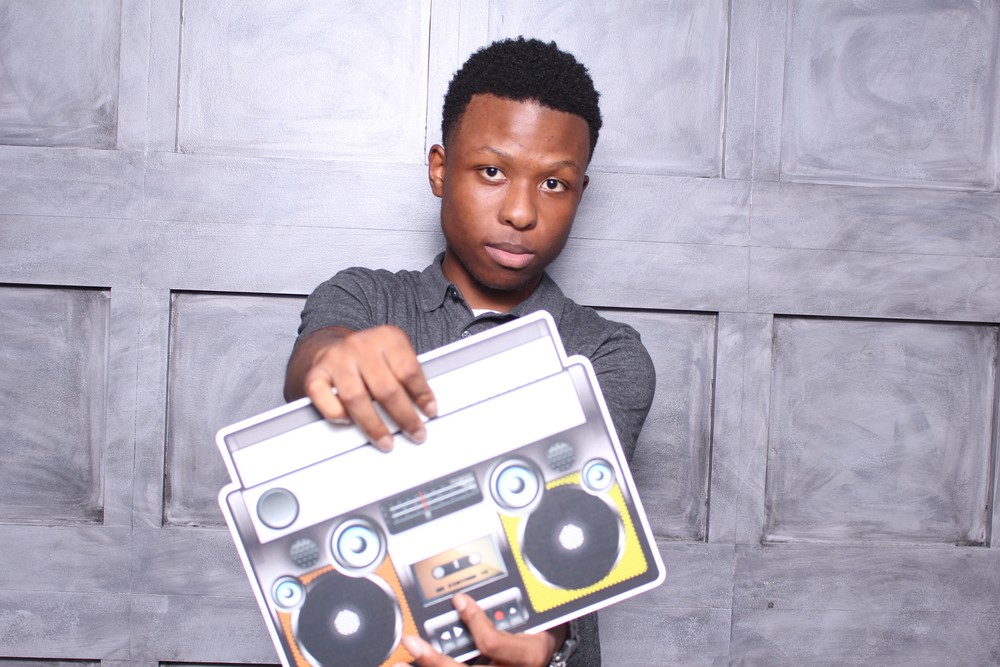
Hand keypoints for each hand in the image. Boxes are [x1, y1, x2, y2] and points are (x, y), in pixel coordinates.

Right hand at [287, 325, 436, 450]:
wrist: (329, 347)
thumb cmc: (368, 357)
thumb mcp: (393, 355)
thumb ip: (407, 375)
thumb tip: (424, 407)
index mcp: (386, 337)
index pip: (408, 370)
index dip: (422, 394)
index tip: (430, 411)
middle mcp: (360, 345)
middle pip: (385, 388)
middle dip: (404, 417)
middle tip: (415, 433)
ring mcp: (336, 359)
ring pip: (356, 398)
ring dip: (374, 426)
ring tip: (386, 441)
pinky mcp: (315, 375)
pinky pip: (327, 402)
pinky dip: (339, 416)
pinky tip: (350, 422)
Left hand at [392, 594, 563, 666]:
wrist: (549, 651)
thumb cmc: (543, 630)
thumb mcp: (539, 614)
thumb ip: (513, 601)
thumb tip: (479, 585)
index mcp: (528, 655)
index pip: (494, 645)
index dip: (474, 623)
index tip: (459, 601)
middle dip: (435, 661)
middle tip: (413, 644)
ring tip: (403, 663)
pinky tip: (413, 666)